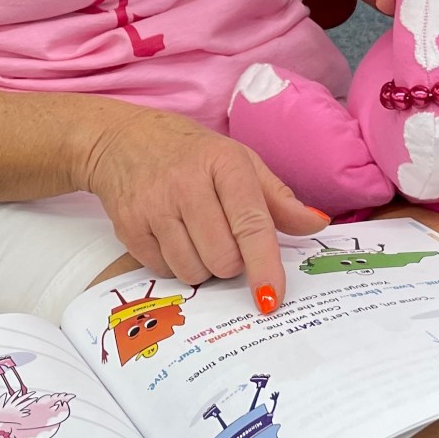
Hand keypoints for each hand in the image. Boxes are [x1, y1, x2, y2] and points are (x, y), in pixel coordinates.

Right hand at [80, 106, 327, 311]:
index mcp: (224, 164)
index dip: (264, 264)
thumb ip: (278, 199)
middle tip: (223, 238)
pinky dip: (174, 264)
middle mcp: (186, 183)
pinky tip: (171, 236)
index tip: (271, 297)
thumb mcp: (239, 162)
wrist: (122, 140)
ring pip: (193, 271)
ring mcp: (153, 206)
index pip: (250, 223)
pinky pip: (164, 271)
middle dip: (231, 262)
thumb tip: (317, 225)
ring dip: (202, 266)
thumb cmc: (191, 153)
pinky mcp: (128, 227)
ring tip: (195, 235)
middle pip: (223, 259)